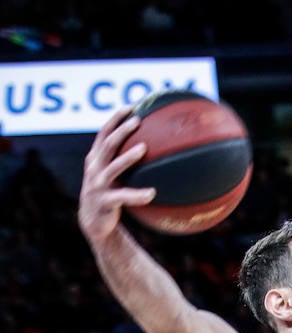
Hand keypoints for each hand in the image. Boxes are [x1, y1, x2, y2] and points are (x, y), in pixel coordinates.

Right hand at [77, 106, 155, 244]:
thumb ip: (124, 161)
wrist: (95, 223)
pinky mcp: (104, 202)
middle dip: (121, 130)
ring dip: (128, 156)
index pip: (104, 133)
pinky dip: (137, 195)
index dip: (116, 119)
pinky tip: (152, 193)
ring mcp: (98, 185)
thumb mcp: (114, 176)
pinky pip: (123, 197)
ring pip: (113, 167)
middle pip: (108, 144)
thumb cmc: (110, 195)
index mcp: (95, 159)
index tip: (131, 107)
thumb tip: (154, 149)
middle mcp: (94, 169)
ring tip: (143, 148)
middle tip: (138, 121)